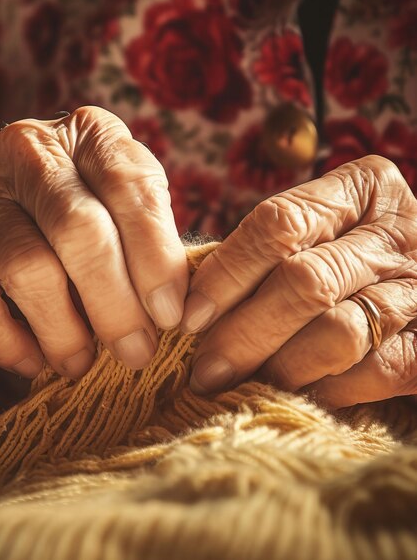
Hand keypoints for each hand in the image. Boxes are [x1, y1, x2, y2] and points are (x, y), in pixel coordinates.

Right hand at [0, 107, 187, 378]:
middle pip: (78, 230)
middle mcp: (28, 151)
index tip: (171, 316)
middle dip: (114, 304)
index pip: (129, 188)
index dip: (156, 257)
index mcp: (87, 133)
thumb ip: (148, 242)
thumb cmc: (75, 209)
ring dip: (64, 331)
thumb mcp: (117, 204)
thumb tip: (174, 313)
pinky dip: (10, 342)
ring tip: (82, 363)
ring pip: (28, 270)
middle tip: (136, 352)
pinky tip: (35, 360)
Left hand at [181, 155, 416, 408]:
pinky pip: (378, 371)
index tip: (189, 318)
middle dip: (245, 333)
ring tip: (241, 386)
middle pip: (306, 282)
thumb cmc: (343, 257)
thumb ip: (264, 254)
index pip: (279, 225)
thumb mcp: (315, 233)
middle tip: (205, 369)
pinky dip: (329, 389)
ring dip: (281, 366)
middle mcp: (399, 230)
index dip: (227, 273)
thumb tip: (189, 306)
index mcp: (361, 189)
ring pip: (340, 332)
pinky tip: (295, 395)